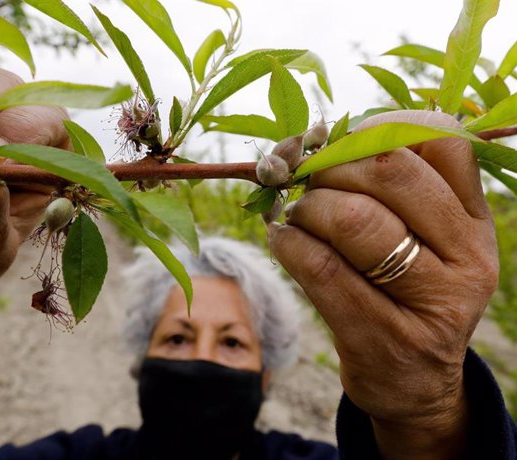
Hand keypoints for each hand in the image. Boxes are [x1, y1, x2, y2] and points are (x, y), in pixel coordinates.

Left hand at [268, 110, 497, 458]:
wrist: (414, 384)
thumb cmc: (406, 293)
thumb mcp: (425, 239)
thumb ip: (392, 186)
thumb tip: (317, 136)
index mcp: (474, 220)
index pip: (436, 139)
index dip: (373, 126)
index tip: (335, 141)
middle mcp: (466, 257)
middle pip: (386, 172)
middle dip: (327, 165)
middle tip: (302, 177)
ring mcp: (430, 302)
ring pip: (352, 219)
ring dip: (305, 207)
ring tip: (294, 214)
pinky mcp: (382, 337)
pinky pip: (320, 268)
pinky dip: (287, 243)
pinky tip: (282, 239)